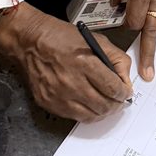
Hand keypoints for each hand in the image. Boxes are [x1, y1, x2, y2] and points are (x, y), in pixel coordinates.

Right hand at [0, 1, 131, 120]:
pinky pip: (74, 117)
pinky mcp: (49, 103)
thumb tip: (125, 79)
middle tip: (119, 100)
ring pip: (91, 116)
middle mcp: (72, 82)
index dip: (124, 93)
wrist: (30, 41)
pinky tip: (89, 105)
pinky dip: (86, 113)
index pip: (113, 88)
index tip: (125, 92)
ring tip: (106, 104)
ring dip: (103, 112)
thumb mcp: (95, 39)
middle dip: (116, 105)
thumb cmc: (61, 38)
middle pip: (104, 105)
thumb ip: (116, 58)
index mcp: (85, 63)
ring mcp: (59, 96)